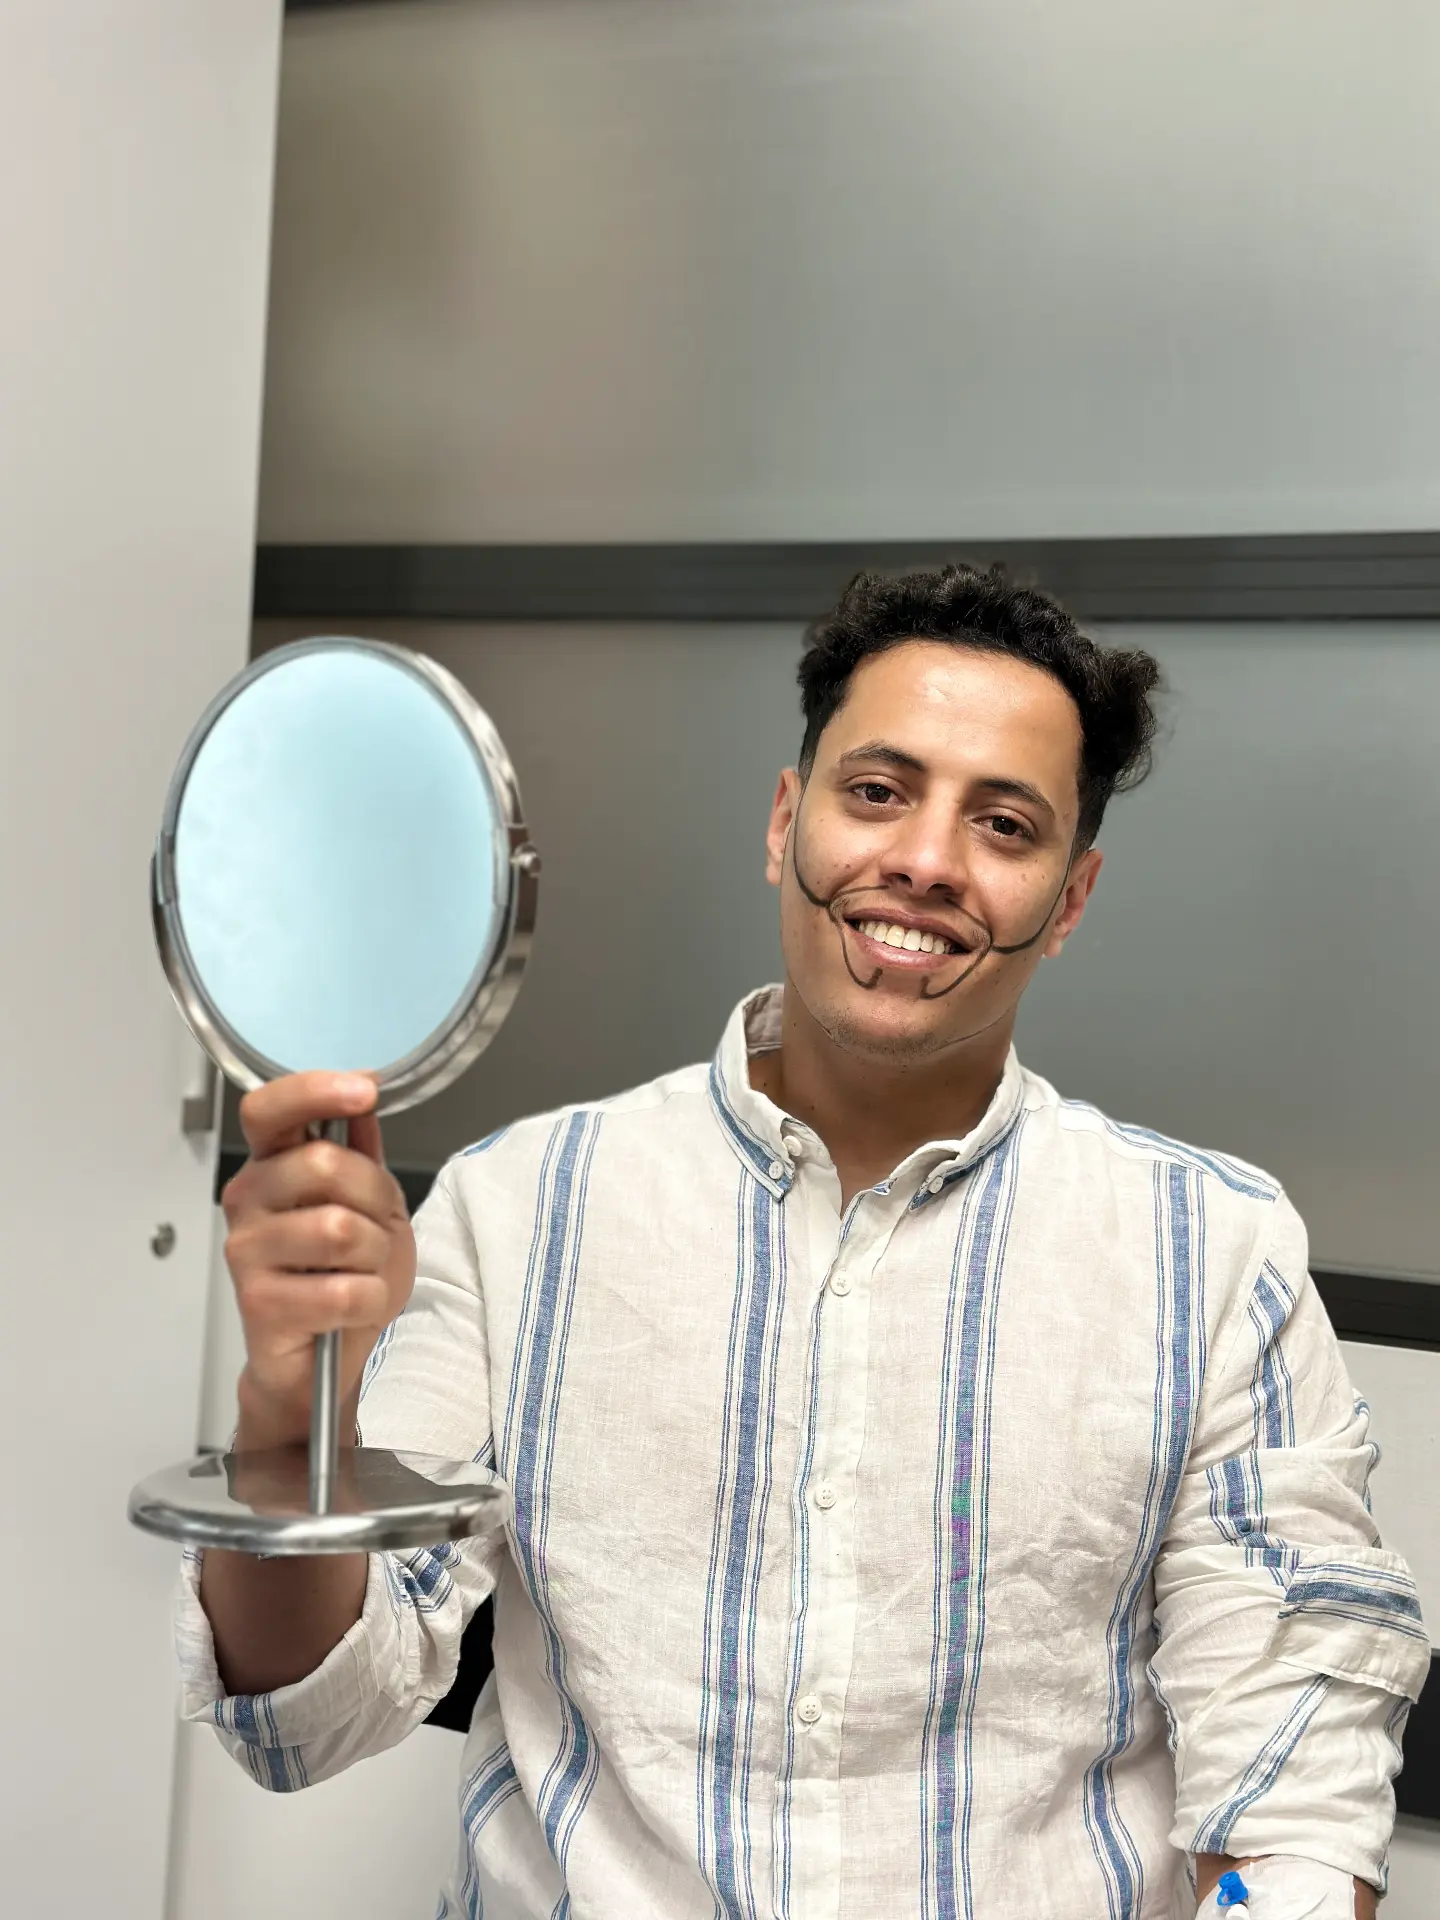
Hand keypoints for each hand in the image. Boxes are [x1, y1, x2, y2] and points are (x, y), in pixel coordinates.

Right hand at [221, 1072, 415, 1447]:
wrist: (322, 1359)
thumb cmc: (343, 1274)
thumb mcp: (369, 1202)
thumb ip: (362, 1151)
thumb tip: (362, 1094)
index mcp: (270, 1166)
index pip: (269, 1109)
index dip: (314, 1092)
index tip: (365, 1089)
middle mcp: (247, 1200)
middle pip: (326, 1165)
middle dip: (376, 1198)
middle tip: (375, 1229)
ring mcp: (246, 1251)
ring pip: (341, 1229)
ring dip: (376, 1256)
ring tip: (361, 1271)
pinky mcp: (259, 1304)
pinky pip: (344, 1290)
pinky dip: (370, 1300)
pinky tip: (353, 1307)